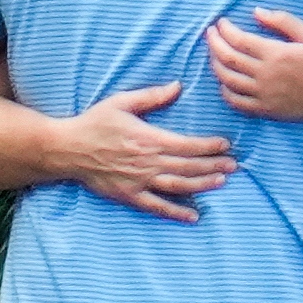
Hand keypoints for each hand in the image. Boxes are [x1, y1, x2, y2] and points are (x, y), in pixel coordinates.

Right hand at [58, 83, 236, 222]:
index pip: (187, 144)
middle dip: (213, 165)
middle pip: (188, 166)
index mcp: (149, 138)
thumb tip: (178, 86)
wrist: (68, 149)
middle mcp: (148, 162)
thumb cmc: (95, 122)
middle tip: (234, 165)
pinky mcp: (130, 196)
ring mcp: (140, 181)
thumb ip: (152, 97)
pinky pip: (157, 206)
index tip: (226, 145)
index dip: (209, 146)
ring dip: (202, 185)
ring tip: (221, 182)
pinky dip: (176, 212)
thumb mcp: (122, 102)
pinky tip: (194, 215)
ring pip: (178, 186)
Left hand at [209, 8, 302, 124]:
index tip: (221, 23)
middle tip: (210, 34)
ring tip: (214, 53)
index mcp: (275, 54)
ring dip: (215, 64)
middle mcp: (265, 75)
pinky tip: (224, 80)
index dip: (225, 30)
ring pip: (227, 79)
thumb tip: (256, 12)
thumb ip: (282, 20)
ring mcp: (262, 94)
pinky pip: (236, 102)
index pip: (239, 40)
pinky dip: (224, 90)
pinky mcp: (264, 109)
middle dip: (214, 43)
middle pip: (228, 58)